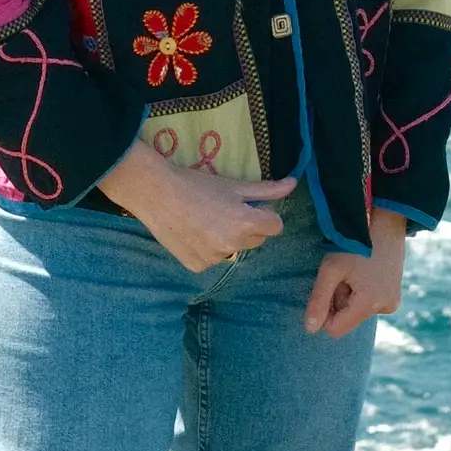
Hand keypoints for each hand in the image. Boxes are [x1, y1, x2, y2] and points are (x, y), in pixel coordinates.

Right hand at [98, 140, 296, 272]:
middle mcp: (233, 245)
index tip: (250, 206)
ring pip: (234, 250)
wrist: (156, 194)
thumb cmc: (196, 184)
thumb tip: (294, 184)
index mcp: (245, 223)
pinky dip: (208, 249)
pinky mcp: (198, 267)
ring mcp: (215, 259)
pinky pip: (213, 259)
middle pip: (256, 240)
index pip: (275, 226)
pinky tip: (193, 233)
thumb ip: (267, 189)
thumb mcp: (233, 184)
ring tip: (205, 220)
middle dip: (248, 227)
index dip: (265, 214)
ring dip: (228, 239)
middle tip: (225, 210)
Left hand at [304, 206, 406, 336]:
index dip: (326, 311)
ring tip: (356, 269)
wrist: (385, 221)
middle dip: (340, 299)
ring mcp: (393, 302)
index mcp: (370, 303)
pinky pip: (370, 303)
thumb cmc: (354, 243)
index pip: (336, 328)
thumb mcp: (331, 269)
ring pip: (357, 310)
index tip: (329, 286)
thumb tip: (310, 330)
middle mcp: (385, 308)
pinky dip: (362, 291)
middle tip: (344, 273)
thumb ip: (318, 301)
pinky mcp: (395, 295)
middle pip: (347, 319)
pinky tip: (365, 271)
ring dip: (350, 294)